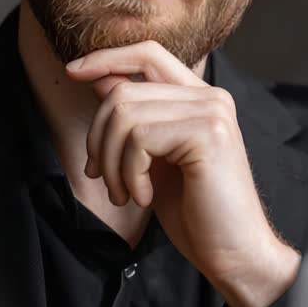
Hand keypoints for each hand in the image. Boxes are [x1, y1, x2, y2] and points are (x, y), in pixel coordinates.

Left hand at [66, 40, 299, 306]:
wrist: (235, 254)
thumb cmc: (196, 212)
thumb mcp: (153, 158)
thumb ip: (134, 117)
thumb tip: (98, 79)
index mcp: (199, 98)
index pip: (147, 53)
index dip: (106, 57)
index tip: (72, 71)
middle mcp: (210, 96)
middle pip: (123, 91)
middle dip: (99, 138)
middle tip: (103, 178)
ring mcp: (211, 111)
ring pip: (125, 114)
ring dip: (112, 162)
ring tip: (124, 193)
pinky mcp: (208, 133)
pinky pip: (139, 138)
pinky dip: (129, 173)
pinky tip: (144, 197)